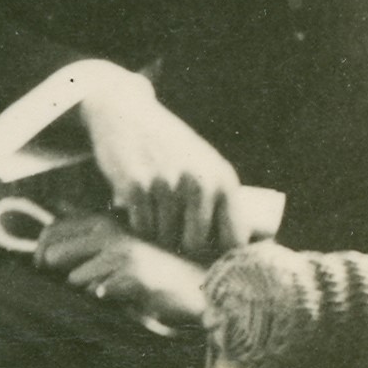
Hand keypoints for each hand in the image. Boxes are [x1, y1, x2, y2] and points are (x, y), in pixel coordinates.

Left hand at [36, 210, 211, 330]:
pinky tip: (128, 295)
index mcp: (103, 223)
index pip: (52, 229)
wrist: (195, 286)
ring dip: (90, 289)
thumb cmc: (153, 269)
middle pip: (55, 254)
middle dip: (58, 272)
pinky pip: (99, 293)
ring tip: (117, 287)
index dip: (40, 248)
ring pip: (76, 279)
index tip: (39, 264)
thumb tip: (49, 230)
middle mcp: (110, 234)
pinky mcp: (132, 278)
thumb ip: (87, 238)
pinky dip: (108, 298)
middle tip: (79, 280)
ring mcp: (121, 255)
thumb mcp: (119, 246)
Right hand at [79, 78, 245, 261]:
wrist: (125, 112)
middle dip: (182, 245)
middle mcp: (199, 183)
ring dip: (157, 232)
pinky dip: (138, 223)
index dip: (220, 254)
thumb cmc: (169, 144)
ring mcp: (167, 184)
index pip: (233, 239)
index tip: (208, 254)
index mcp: (223, 180)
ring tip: (154, 214)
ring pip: (164, 237)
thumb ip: (220, 195)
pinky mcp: (136, 186)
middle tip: (173, 234)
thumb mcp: (205, 163)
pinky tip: (138, 209)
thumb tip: (242, 242)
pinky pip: (141, 226)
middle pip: (195, 244)